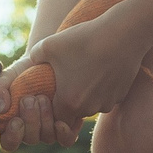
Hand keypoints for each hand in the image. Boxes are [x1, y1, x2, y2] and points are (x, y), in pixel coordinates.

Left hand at [0, 14, 151, 145]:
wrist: (124, 33)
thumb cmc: (84, 39)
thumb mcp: (48, 46)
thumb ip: (33, 60)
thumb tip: (28, 67)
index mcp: (68, 102)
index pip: (53, 119)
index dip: (48, 109)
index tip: (47, 91)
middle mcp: (88, 109)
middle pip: (71, 114)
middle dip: (65, 100)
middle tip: (65, 78)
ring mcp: (107, 103)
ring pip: (89, 105)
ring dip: (84, 93)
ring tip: (83, 67)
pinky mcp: (120, 95)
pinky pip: (105, 97)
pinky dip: (100, 87)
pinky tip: (99, 66)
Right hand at [0, 47, 75, 147]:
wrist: (54, 62)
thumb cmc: (29, 68)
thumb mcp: (12, 74)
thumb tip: (1, 109)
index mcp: (14, 121)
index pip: (9, 142)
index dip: (12, 137)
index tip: (16, 121)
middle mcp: (32, 128)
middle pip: (30, 139)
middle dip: (30, 121)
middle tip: (30, 99)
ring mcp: (50, 128)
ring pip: (47, 138)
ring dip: (44, 119)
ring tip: (43, 98)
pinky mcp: (68, 125)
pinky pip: (66, 140)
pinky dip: (63, 133)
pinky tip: (61, 122)